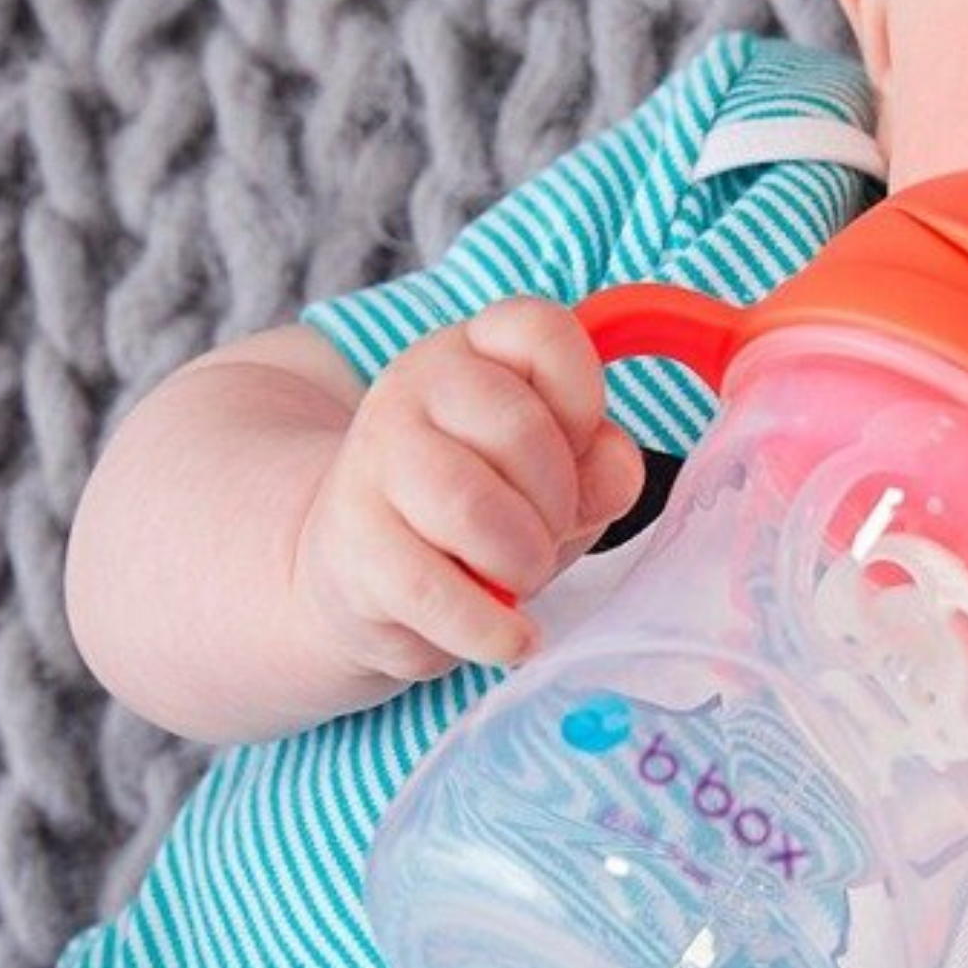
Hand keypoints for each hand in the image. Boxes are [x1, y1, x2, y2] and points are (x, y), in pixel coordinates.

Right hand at [291, 298, 645, 682]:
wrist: (362, 573)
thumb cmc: (481, 514)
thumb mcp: (555, 479)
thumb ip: (598, 467)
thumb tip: (615, 471)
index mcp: (475, 351)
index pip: (541, 331)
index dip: (581, 398)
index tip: (577, 444)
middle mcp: (414, 388)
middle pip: (519, 429)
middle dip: (559, 501)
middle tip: (548, 532)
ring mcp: (373, 462)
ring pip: (471, 505)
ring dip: (523, 560)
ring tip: (522, 577)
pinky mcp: (351, 546)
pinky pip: (435, 591)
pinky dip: (492, 628)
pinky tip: (513, 637)